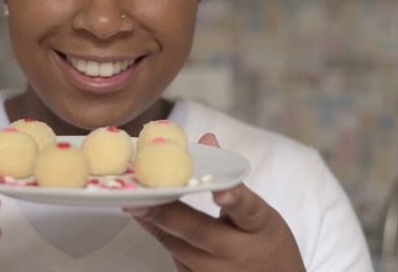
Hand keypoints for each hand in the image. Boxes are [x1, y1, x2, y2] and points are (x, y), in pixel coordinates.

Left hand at [123, 134, 304, 271]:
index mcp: (259, 227)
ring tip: (133, 201)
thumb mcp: (258, 213)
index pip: (248, 210)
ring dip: (153, 221)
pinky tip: (144, 216)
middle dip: (165, 213)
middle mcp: (237, 253)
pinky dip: (159, 234)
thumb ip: (230, 180)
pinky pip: (174, 257)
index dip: (235, 199)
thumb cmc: (264, 244)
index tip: (220, 190)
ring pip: (177, 246)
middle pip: (198, 231)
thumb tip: (207, 139)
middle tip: (139, 196)